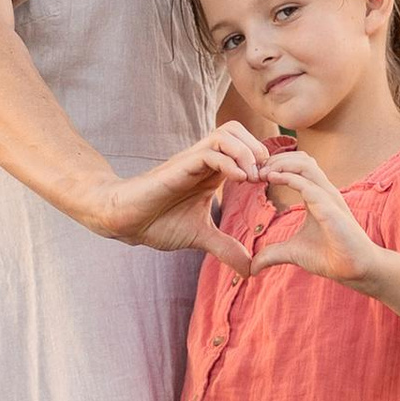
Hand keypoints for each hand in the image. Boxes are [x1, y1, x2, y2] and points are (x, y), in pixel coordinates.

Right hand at [100, 124, 275, 256]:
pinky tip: (239, 180)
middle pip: (236, 130)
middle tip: (266, 175)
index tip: (273, 183)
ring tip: (254, 176)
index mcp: (211, 172)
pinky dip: (229, 161)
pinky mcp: (179, 167)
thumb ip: (226, 247)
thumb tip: (250, 270)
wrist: (126, 221)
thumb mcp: (200, 236)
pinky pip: (209, 152)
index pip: (242, 146)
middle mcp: (202, 161)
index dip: (262, 160)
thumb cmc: (157, 222)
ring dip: (246, 151)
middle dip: (257, 147)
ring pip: (225, 134)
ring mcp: (190, 161)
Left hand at [243, 149, 376, 289]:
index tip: (255, 176)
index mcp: (317, 196)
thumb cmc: (330, 257)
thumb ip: (272, 254)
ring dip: (281, 164)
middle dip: (276, 159)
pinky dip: (289, 178)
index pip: (298, 167)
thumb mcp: (293, 252)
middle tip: (255, 171)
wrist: (355, 270)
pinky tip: (271, 179)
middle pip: (301, 159)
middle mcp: (324, 192)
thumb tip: (252, 267)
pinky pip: (309, 185)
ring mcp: (329, 198)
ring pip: (306, 164)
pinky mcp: (331, 209)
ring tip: (262, 173)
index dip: (276, 165)